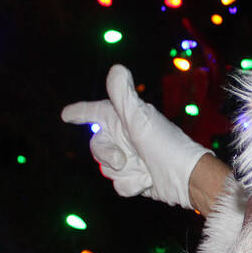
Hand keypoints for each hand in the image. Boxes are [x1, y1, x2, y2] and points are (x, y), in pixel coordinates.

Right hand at [61, 65, 211, 207]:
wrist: (185, 178)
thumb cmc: (165, 146)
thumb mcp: (141, 120)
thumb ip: (124, 96)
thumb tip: (116, 68)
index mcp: (123, 118)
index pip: (95, 112)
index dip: (80, 112)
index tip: (66, 115)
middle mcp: (125, 136)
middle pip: (96, 147)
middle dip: (108, 156)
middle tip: (122, 159)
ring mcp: (129, 157)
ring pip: (106, 169)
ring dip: (125, 173)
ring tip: (144, 169)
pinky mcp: (134, 177)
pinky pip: (118, 184)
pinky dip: (132, 184)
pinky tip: (147, 180)